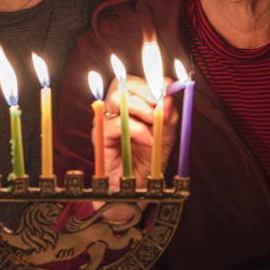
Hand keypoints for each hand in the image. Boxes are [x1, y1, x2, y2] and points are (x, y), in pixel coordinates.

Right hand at [94, 75, 177, 189]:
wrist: (139, 188)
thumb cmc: (150, 159)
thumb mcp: (166, 134)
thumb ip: (168, 115)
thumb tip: (168, 96)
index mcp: (131, 104)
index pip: (134, 82)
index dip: (151, 81)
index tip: (168, 86)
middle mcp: (115, 110)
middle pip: (121, 84)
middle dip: (145, 90)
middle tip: (160, 104)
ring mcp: (106, 122)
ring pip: (115, 98)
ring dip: (141, 108)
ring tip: (154, 123)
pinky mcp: (100, 137)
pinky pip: (114, 124)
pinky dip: (136, 129)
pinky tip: (147, 140)